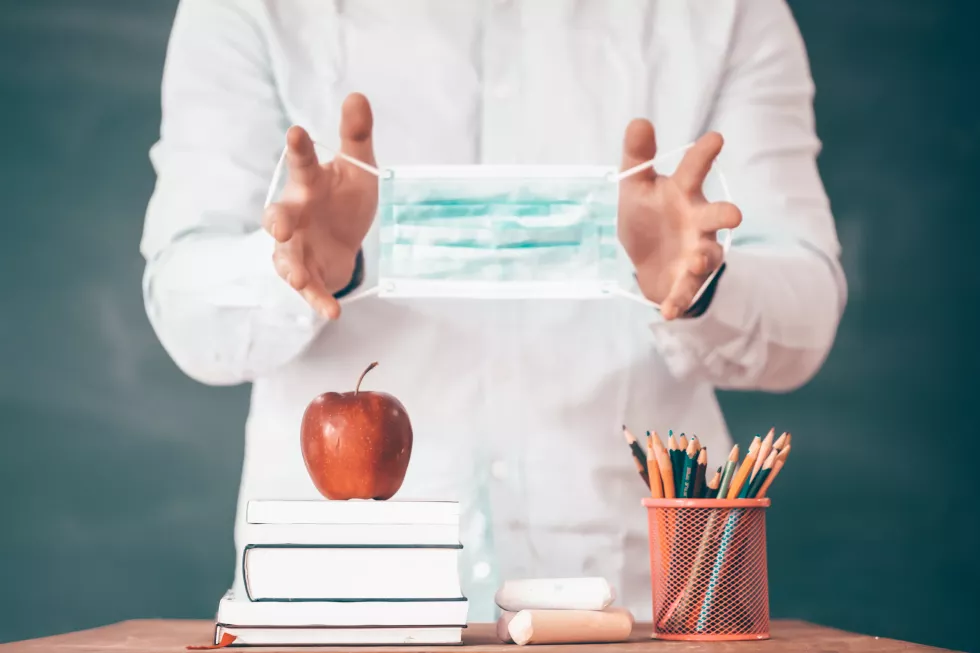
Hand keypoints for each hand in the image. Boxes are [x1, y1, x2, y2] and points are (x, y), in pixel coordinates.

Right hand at [262, 93, 377, 319]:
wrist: (345, 238)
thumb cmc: (344, 196)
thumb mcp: (358, 167)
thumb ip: (356, 136)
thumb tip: (357, 95)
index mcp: (308, 183)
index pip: (301, 162)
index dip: (298, 148)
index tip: (296, 131)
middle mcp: (295, 215)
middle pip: (278, 218)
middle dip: (277, 221)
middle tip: (279, 225)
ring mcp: (297, 248)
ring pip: (285, 258)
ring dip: (291, 268)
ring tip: (299, 278)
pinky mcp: (309, 274)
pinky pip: (310, 290)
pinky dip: (319, 301)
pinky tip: (332, 312)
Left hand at [617, 119, 741, 319]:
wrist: (646, 261)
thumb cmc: (647, 217)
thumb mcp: (635, 187)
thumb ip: (637, 158)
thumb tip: (639, 121)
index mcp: (683, 193)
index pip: (695, 169)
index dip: (705, 153)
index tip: (715, 138)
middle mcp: (697, 221)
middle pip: (717, 216)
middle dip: (725, 214)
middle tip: (734, 214)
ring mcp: (696, 251)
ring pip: (709, 256)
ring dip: (704, 259)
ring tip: (696, 260)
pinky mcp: (687, 280)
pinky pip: (686, 291)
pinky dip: (678, 301)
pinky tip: (668, 312)